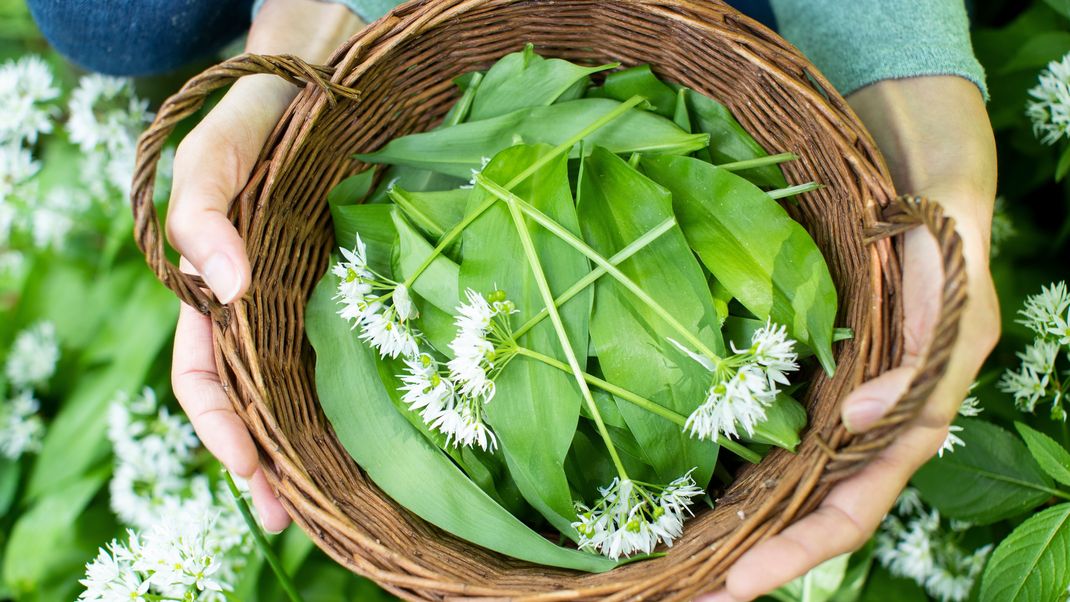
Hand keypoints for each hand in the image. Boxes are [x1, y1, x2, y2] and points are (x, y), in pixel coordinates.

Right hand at [168, 0, 360, 531]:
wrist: (333, 69)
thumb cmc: (266, 111)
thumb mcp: (219, 149)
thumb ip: (203, 209)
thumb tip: (226, 289)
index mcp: (217, 284)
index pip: (204, 375)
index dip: (221, 430)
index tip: (256, 476)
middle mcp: (266, 302)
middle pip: (257, 399)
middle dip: (270, 462)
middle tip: (297, 519)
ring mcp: (316, 297)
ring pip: (307, 386)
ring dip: (316, 446)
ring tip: (340, 500)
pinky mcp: (364, 284)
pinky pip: (358, 350)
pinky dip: (362, 397)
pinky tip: (389, 434)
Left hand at [701, 76, 998, 599]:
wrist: (914, 161)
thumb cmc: (940, 219)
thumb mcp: (950, 276)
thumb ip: (925, 353)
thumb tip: (862, 423)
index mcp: (916, 412)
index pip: (858, 504)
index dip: (803, 550)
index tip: (739, 583)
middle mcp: (872, 416)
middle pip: (816, 509)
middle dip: (760, 558)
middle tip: (692, 593)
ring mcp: (837, 394)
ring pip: (791, 477)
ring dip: (744, 523)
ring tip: (682, 560)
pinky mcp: (808, 365)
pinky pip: (772, 425)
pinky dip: (739, 462)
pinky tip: (695, 483)